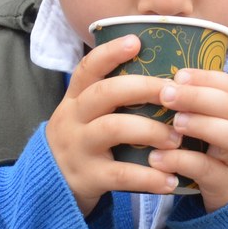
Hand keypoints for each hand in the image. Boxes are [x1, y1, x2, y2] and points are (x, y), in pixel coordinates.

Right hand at [46, 34, 182, 215]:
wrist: (50, 187)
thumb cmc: (83, 142)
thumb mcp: (85, 116)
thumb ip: (111, 97)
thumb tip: (162, 76)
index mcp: (75, 99)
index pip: (87, 68)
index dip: (110, 53)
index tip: (136, 41)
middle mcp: (73, 119)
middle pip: (105, 93)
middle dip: (143, 88)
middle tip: (174, 93)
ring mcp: (78, 147)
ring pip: (114, 128)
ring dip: (151, 131)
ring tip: (177, 139)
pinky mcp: (87, 177)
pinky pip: (121, 174)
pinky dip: (149, 177)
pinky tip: (170, 180)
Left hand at [149, 69, 227, 211]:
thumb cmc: (216, 152)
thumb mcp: (214, 126)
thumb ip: (196, 107)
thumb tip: (160, 82)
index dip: (207, 78)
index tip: (179, 75)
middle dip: (199, 97)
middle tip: (167, 94)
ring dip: (201, 125)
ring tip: (174, 122)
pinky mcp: (225, 184)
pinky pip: (206, 169)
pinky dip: (181, 161)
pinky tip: (157, 157)